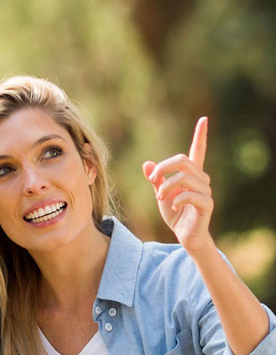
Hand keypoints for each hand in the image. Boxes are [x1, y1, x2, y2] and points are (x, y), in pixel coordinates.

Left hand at [142, 117, 213, 253]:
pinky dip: (176, 199)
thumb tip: (147, 164)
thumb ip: (156, 179)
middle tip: (152, 180)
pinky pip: (190, 194)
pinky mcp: (206, 204)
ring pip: (184, 177)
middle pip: (183, 160)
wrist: (185, 235)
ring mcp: (206, 191)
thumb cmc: (175, 213)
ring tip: (159, 198)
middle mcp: (202, 179)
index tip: (204, 119)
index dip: (201, 135)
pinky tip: (172, 206)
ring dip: (166, 186)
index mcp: (191, 175)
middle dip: (163, 168)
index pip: (198, 151)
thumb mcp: (160, 194)